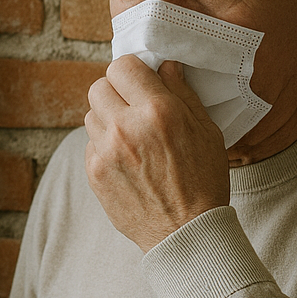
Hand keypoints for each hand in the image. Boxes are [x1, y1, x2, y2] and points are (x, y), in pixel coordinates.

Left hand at [84, 56, 229, 251]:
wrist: (185, 232)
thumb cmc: (203, 181)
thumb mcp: (206, 131)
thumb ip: (183, 93)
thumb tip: (166, 65)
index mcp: (158, 111)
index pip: (122, 67)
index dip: (132, 72)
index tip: (140, 82)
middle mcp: (126, 127)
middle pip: (99, 86)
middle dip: (116, 92)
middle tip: (133, 107)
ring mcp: (106, 151)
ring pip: (91, 114)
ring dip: (107, 118)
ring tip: (131, 136)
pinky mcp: (94, 172)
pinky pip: (90, 144)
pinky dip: (104, 146)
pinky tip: (126, 159)